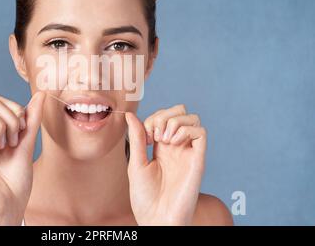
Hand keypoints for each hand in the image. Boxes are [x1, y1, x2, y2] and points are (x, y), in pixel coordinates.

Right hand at [0, 92, 44, 224]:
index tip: (24, 130)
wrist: (9, 204)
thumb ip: (31, 118)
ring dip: (1, 124)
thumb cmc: (17, 180)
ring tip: (6, 145)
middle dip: (10, 115)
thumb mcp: (27, 142)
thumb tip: (42, 93)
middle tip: (16, 139)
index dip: (15, 108)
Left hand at [125, 104, 206, 224]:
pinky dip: (186, 130)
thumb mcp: (136, 162)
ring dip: (175, 121)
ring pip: (193, 118)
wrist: (156, 218)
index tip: (145, 138)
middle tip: (155, 135)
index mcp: (162, 147)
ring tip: (164, 140)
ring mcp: (188, 152)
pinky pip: (201, 133)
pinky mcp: (198, 159)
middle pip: (180, 112)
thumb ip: (136, 138)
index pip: (164, 116)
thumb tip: (130, 114)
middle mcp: (177, 146)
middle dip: (165, 115)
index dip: (153, 118)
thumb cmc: (145, 197)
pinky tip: (173, 143)